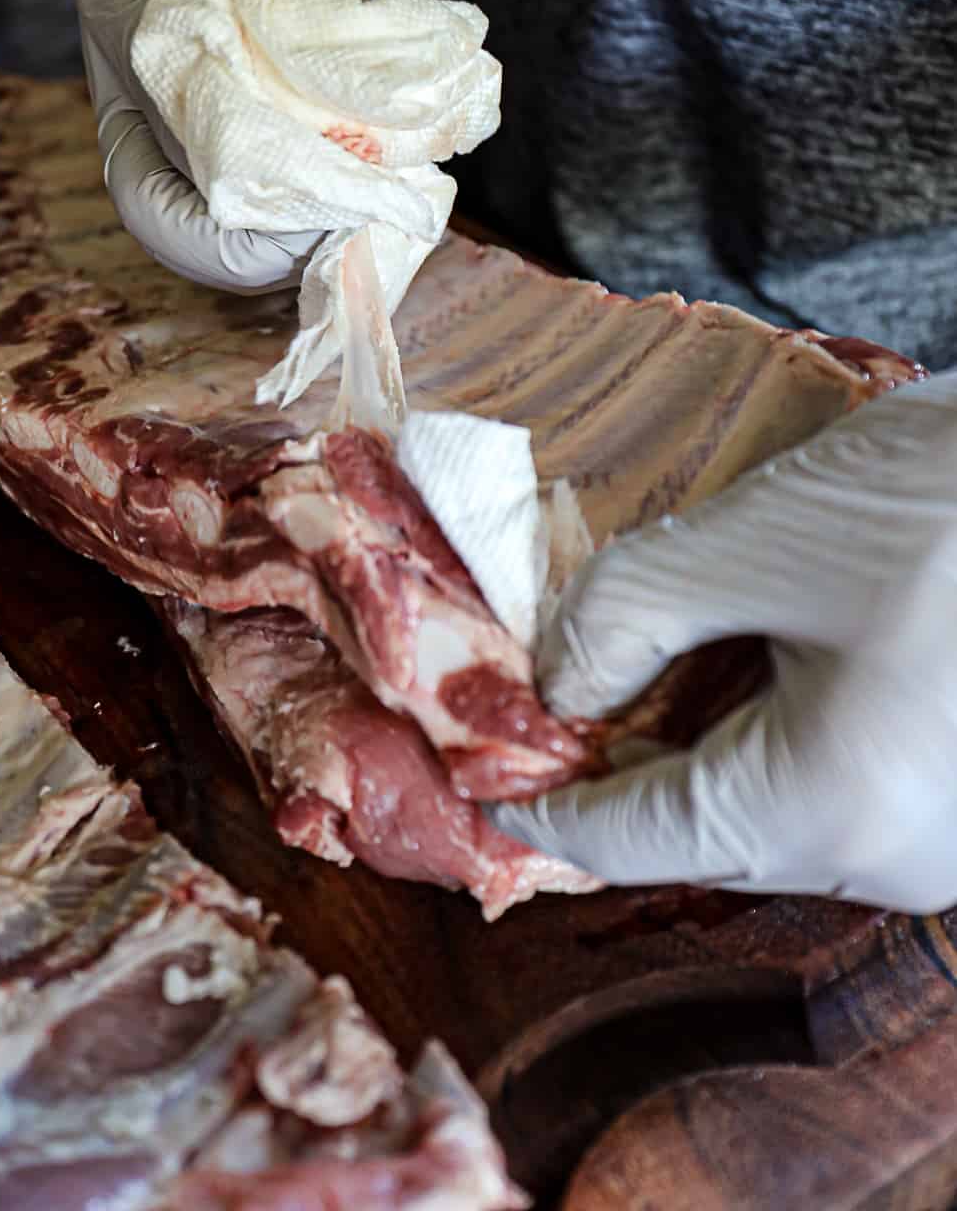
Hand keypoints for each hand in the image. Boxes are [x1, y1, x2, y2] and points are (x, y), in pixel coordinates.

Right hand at [76, 0, 425, 290]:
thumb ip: (330, 5)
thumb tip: (347, 121)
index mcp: (136, 5)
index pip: (170, 143)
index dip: (259, 194)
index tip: (348, 199)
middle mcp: (137, 61)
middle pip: (167, 207)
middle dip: (257, 245)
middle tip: (352, 240)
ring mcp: (171, 91)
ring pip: (199, 216)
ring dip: (277, 242)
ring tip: (362, 230)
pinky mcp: (220, 107)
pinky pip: (236, 196)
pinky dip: (293, 219)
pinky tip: (360, 207)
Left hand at [489, 372, 956, 914]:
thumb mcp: (763, 538)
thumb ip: (630, 613)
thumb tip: (560, 684)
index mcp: (828, 811)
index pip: (634, 836)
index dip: (543, 806)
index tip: (482, 784)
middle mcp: (893, 856)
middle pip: (702, 832)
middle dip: (616, 770)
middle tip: (541, 707)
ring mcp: (944, 833)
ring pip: (770, 810)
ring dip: (691, 747)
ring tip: (626, 676)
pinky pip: (833, 785)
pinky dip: (763, 737)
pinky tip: (731, 666)